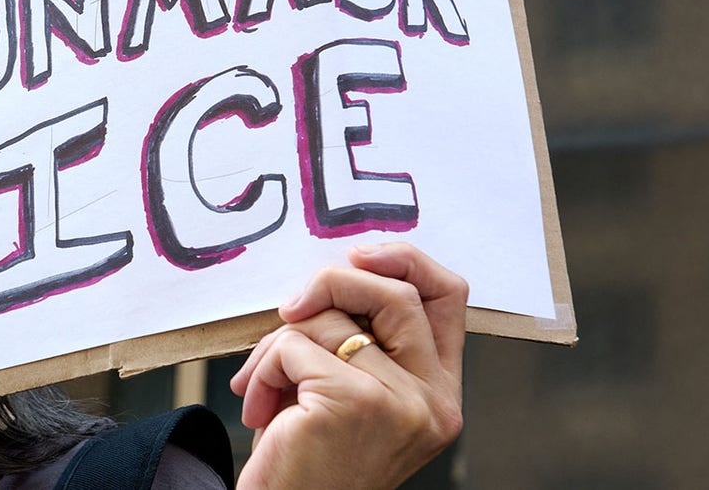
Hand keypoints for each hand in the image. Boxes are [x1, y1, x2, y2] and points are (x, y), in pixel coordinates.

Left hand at [229, 242, 467, 488]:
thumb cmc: (311, 456)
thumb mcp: (351, 390)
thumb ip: (364, 338)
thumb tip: (342, 268)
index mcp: (440, 391)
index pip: (448, 297)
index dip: (406, 259)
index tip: (360, 253)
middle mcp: (433, 400)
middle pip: (395, 291)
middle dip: (332, 282)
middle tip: (290, 307)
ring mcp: (400, 403)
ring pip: (332, 319)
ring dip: (279, 343)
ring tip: (264, 385)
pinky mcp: (354, 403)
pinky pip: (294, 345)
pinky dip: (264, 367)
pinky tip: (260, 407)